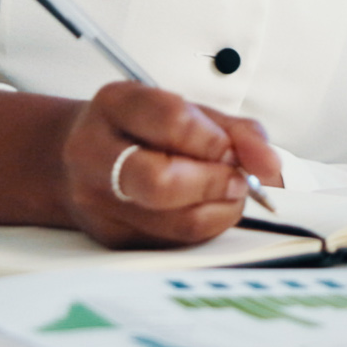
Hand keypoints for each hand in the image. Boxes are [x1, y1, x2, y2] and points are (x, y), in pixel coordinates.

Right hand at [59, 81, 282, 249]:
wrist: (75, 159)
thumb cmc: (141, 130)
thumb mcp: (185, 110)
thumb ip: (235, 131)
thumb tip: (270, 165)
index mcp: (116, 105)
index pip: (170, 121)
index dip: (214, 140)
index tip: (234, 149)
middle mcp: (95, 153)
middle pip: (161, 182)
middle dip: (216, 183)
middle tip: (238, 178)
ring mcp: (99, 202)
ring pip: (176, 221)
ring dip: (221, 208)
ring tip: (228, 192)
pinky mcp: (112, 239)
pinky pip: (176, 242)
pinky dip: (207, 226)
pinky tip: (206, 207)